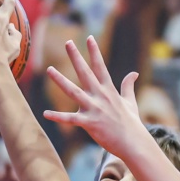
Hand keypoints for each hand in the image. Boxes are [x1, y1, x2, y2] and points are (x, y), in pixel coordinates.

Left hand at [42, 35, 144, 156]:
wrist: (133, 142)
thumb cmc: (131, 123)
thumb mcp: (130, 101)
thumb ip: (128, 86)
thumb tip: (134, 73)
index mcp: (109, 90)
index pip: (100, 67)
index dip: (94, 52)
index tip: (89, 38)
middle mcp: (100, 96)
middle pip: (85, 73)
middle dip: (76, 57)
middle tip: (68, 43)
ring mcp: (94, 109)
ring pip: (73, 92)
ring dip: (60, 80)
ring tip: (49, 69)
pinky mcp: (89, 123)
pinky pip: (70, 119)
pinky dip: (57, 117)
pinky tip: (45, 113)